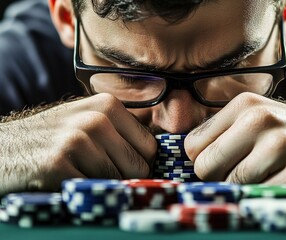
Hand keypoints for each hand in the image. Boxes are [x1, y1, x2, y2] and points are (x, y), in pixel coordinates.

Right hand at [0, 93, 156, 194]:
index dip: (138, 163)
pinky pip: (93, 192)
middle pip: (139, 166)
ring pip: (118, 182)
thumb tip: (156, 156)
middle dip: (122, 177)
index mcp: (108, 105)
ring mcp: (77, 140)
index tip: (119, 166)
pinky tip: (64, 181)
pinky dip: (83, 194)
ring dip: (100, 186)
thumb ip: (120, 133)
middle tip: (95, 172)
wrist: (2, 150)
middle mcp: (96, 119)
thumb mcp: (86, 122)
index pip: (150, 147)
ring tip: (77, 173)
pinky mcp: (59, 165)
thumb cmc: (51, 139)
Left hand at [185, 92, 285, 197]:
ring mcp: (282, 144)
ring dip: (243, 189)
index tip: (219, 165)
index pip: (193, 145)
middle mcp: (261, 119)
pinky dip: (263, 197)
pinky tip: (279, 184)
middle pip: (206, 166)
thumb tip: (186, 154)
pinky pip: (259, 196)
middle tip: (240, 176)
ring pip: (232, 185)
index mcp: (245, 105)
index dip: (202, 161)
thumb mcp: (258, 121)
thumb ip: (223, 132)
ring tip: (264, 177)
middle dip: (218, 179)